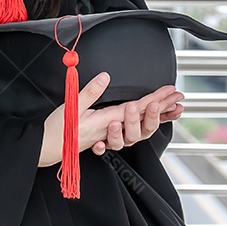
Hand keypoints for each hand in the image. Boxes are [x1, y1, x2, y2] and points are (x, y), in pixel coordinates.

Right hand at [39, 77, 184, 165]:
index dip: (156, 98)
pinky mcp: (104, 136)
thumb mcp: (72, 106)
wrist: (48, 148)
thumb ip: (90, 92)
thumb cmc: (59, 129)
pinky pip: (130, 132)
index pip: (137, 107)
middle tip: (178, 96)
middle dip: (163, 105)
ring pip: (140, 127)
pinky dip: (141, 126)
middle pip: (143, 117)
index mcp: (107, 120)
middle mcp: (112, 129)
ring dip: (155, 117)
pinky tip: (146, 123)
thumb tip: (106, 77)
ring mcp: (109, 134)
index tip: (170, 90)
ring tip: (169, 108)